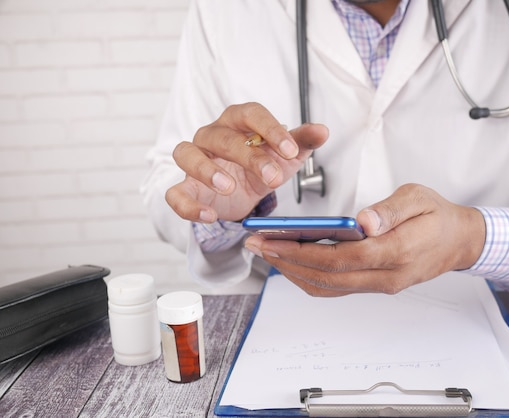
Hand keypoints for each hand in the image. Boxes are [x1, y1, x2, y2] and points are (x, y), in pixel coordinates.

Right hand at [165, 102, 327, 221]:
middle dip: (249, 157)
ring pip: (187, 154)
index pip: (250, 114)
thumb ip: (302, 142)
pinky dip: (188, 205)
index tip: (290, 151)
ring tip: (229, 187)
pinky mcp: (185, 187)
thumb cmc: (260, 165)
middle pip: (223, 137)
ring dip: (206, 169)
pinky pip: (175, 193)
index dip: (270, 129)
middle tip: (273, 177)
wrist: (241, 194)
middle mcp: (212, 135)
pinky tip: (209, 216)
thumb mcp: (285, 156)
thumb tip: (322, 131)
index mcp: (237, 121)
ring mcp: (195, 160)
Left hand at [244, 184, 485, 295]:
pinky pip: (336, 288)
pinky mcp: (375, 285)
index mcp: (395, 253)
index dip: (301, 251)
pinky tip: (293, 260)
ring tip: (268, 251)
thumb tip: (362, 221)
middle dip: (286, 261)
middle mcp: (386, 277)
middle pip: (326, 277)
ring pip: (328, 287)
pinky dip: (309, 277)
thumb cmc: (438, 215)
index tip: (271, 240)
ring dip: (293, 272)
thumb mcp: (418, 199)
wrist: (460, 241)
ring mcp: (380, 285)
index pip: (339, 258)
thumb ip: (389, 211)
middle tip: (256, 244)